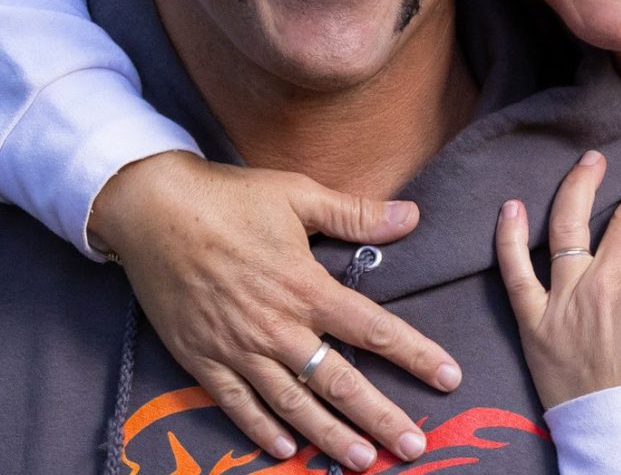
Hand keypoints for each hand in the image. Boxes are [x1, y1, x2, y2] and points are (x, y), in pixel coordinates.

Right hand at [89, 151, 460, 470]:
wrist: (152, 210)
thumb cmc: (230, 198)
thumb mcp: (298, 193)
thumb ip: (356, 213)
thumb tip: (412, 217)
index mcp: (306, 286)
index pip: (374, 329)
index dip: (415, 355)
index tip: (448, 377)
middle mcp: (277, 327)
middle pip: (339, 382)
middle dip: (380, 417)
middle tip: (413, 448)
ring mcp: (238, 348)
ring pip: (293, 404)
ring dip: (329, 437)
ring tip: (362, 462)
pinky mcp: (202, 358)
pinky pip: (237, 405)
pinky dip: (262, 430)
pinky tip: (286, 449)